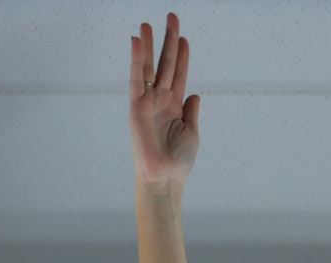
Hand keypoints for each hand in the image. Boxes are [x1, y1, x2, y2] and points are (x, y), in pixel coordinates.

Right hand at [129, 13, 199, 187]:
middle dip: (169, 40)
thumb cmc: (177, 162)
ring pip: (149, 66)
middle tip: (172, 17)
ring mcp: (148, 102)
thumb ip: (192, 112)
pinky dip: (135, 59)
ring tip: (149, 23)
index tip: (184, 38)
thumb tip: (195, 94)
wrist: (164, 178)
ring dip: (149, 44)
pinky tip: (136, 41)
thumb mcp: (192, 132)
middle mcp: (161, 100)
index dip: (182, 56)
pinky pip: (135, 78)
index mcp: (175, 106)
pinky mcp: (136, 106)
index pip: (179, 74)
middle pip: (166, 64)